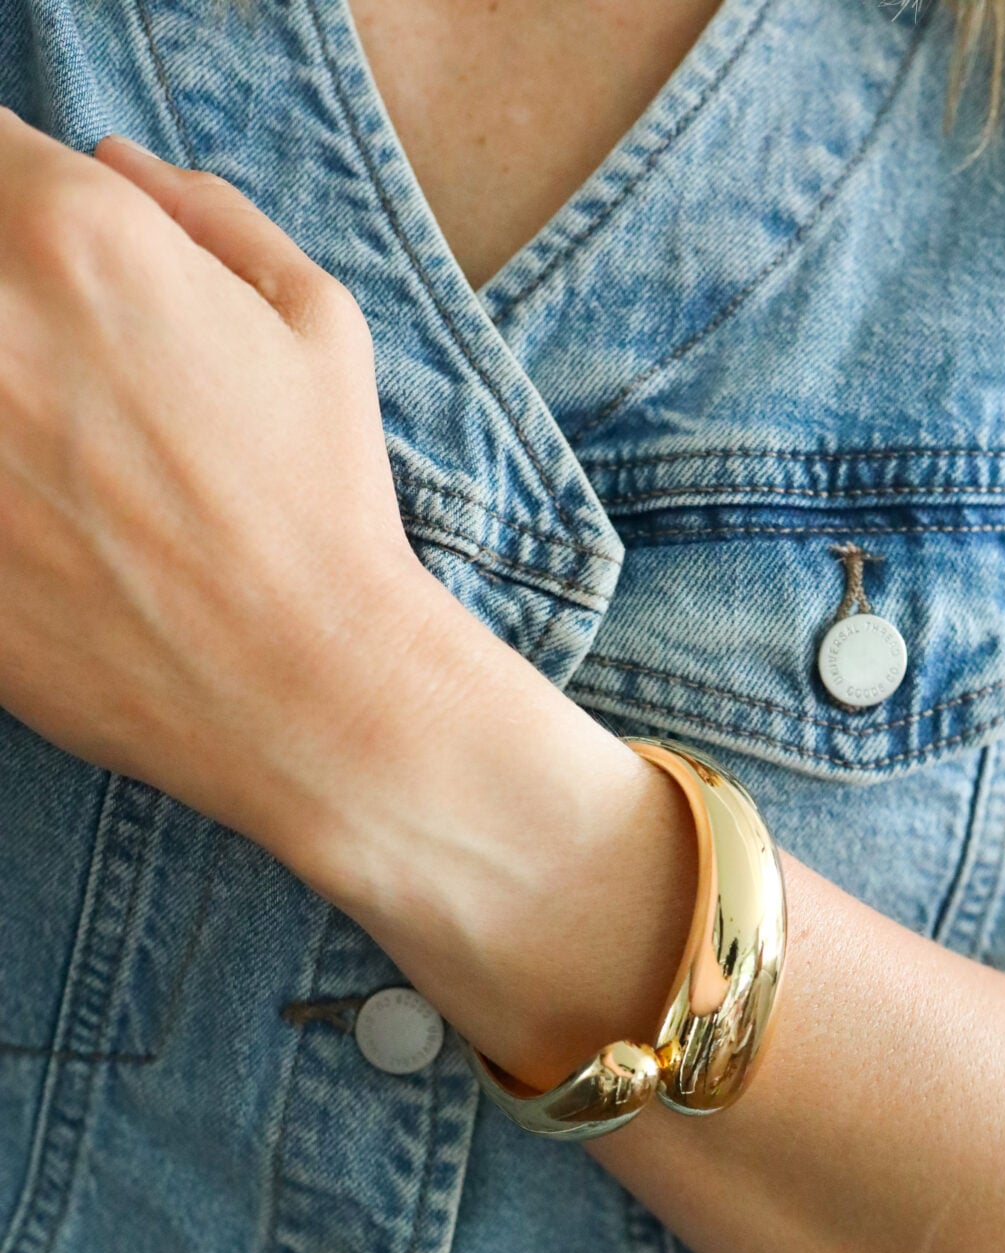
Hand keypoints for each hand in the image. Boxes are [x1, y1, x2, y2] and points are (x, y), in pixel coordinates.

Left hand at [0, 111, 437, 860]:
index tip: (50, 272)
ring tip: (53, 467)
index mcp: (77, 234)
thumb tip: (116, 163)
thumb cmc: (324, 510)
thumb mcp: (316, 323)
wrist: (304, 690)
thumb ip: (206, 213)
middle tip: (61, 389)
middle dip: (6, 317)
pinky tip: (37, 527)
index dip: (24, 214)